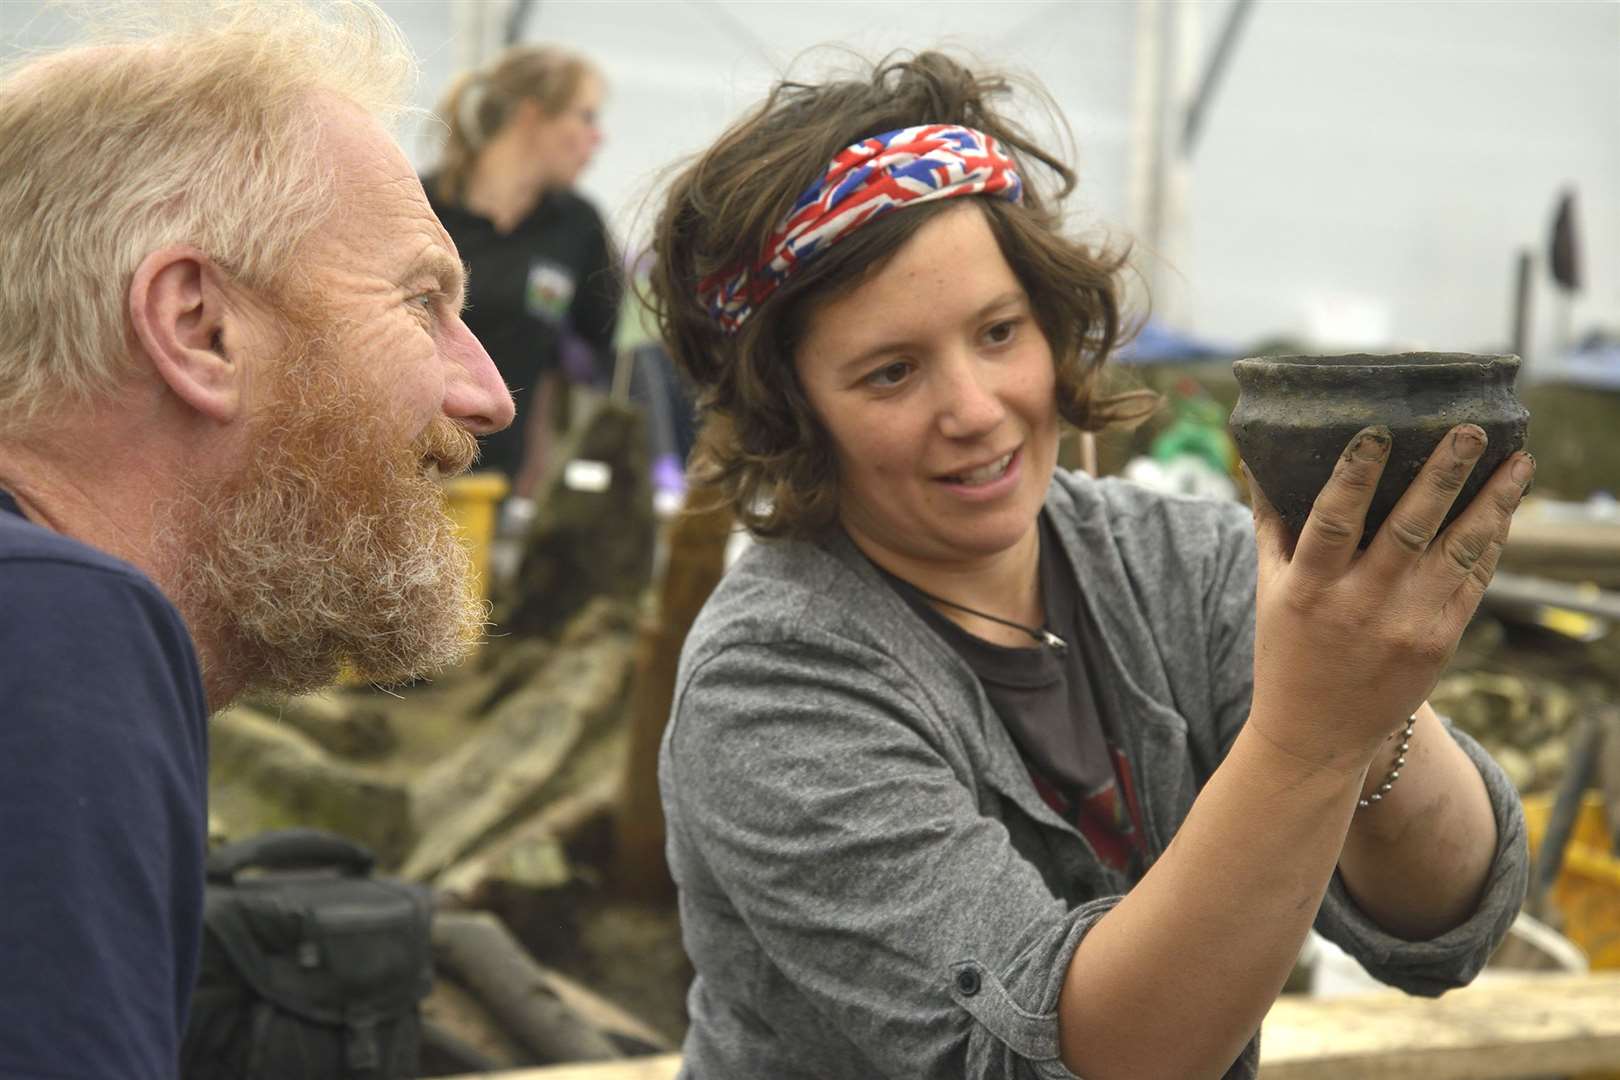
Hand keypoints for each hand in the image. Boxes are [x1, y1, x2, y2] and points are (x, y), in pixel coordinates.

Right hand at [1244, 424, 1533, 770]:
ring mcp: (1406, 626)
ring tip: (1519, 462)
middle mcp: (1360, 605)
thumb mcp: (1269, 589)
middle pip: (1408, 528)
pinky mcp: (1440, 643)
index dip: (1354, 475)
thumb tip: (1260, 460)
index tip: (1377, 432)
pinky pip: (1474, 581)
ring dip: (1494, 503)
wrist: (1317, 735)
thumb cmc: (1287, 651)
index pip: (1332, 521)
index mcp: (1310, 589)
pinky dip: (1492, 542)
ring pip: (1458, 551)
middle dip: (1443, 474)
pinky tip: (1507, 509)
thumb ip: (1271, 525)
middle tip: (1469, 429)